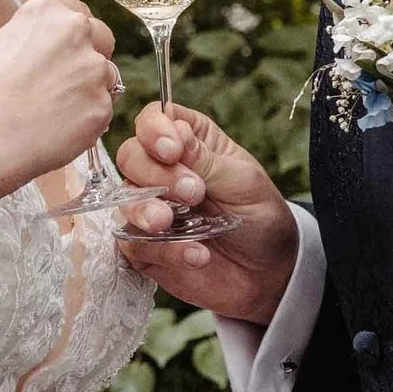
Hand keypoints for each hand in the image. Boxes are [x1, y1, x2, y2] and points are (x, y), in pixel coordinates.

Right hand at [0, 0, 117, 198]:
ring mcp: (93, 69)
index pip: (79, 14)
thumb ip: (37, 36)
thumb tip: (53, 44)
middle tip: (65, 83)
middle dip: (90, 57)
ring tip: (53, 112)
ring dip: (89, 91)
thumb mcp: (2, 42)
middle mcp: (77, 32)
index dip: (74, 37)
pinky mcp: (101, 105)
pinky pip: (102, 110)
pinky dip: (86, 120)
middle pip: (102, 39)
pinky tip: (57, 129)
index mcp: (49, 11)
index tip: (64, 53)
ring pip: (106, 78)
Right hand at [114, 103, 297, 325]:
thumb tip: (175, 131)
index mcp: (189, 143)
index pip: (153, 120)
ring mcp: (150, 209)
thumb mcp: (243, 181)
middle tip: (193, 192)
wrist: (269, 272)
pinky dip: (164, 249)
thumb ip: (205, 159)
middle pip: (130, 155)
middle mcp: (162, 171)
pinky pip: (134, 244)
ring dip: (146, 209)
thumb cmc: (259, 215)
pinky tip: (197, 254)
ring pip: (124, 200)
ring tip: (170, 223)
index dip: (154, 130)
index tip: (173, 150)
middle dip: (156, 173)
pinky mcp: (146, 247)